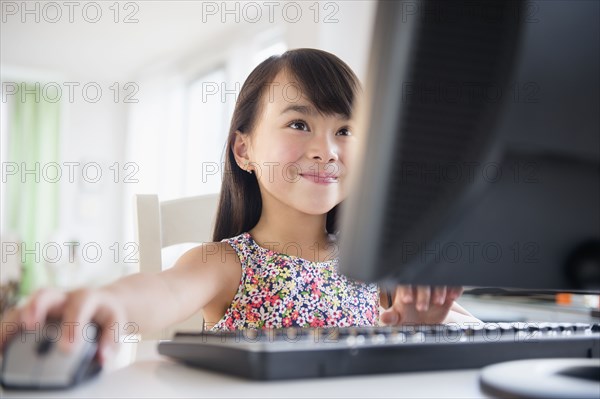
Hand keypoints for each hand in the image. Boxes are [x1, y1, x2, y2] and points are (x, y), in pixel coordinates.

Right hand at [0, 287, 126, 363]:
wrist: (102, 303)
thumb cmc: (105, 314)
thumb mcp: (116, 323)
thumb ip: (111, 340)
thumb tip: (102, 357)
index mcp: (86, 297)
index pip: (80, 304)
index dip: (73, 324)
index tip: (67, 348)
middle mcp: (63, 297)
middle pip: (46, 295)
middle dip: (36, 308)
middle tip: (30, 326)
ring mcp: (46, 304)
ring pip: (25, 307)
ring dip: (13, 323)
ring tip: (3, 344)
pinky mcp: (34, 313)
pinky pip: (16, 319)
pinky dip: (6, 332)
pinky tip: (2, 349)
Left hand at [380, 285, 462, 324]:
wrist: (426, 322)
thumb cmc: (409, 317)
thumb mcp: (399, 318)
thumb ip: (392, 317)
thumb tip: (384, 318)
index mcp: (405, 286)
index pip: (404, 283)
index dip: (405, 290)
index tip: (406, 301)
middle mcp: (420, 283)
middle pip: (422, 281)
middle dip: (423, 293)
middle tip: (421, 308)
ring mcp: (435, 284)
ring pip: (438, 280)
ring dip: (439, 289)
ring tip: (438, 302)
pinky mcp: (448, 288)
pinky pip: (453, 283)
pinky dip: (454, 288)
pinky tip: (452, 297)